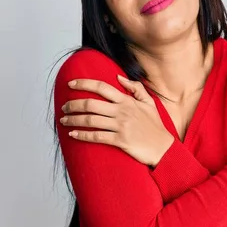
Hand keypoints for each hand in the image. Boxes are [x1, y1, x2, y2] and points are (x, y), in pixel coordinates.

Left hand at [60, 75, 174, 166]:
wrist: (163, 148)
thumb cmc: (155, 126)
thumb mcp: (149, 103)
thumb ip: (136, 88)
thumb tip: (119, 78)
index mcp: (127, 101)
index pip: (101, 87)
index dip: (84, 83)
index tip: (70, 83)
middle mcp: (122, 111)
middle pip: (91, 104)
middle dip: (73, 104)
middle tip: (63, 107)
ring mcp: (121, 126)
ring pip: (90, 120)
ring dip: (74, 120)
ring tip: (63, 120)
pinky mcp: (120, 141)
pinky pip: (97, 137)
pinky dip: (82, 135)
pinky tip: (73, 135)